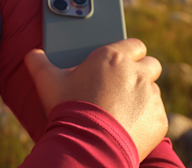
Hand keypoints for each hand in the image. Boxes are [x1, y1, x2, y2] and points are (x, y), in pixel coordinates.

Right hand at [25, 38, 167, 161]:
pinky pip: (158, 114)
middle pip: (151, 64)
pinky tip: (130, 125)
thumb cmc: (69, 109)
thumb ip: (38, 61)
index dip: (130, 52)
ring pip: (154, 90)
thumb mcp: (48, 82)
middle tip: (124, 85)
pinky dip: (148, 119)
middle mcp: (136, 72)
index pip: (135, 44)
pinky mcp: (159, 120)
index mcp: (113, 56)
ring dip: (143, 96)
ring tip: (125, 108)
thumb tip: (32, 53)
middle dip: (141, 72)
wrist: (89, 147)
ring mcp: (150, 96)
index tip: (122, 62)